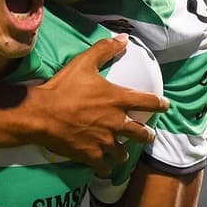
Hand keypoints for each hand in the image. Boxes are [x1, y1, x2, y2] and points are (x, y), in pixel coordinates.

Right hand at [30, 36, 166, 174]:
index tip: (164, 106)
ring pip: (123, 153)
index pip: (148, 102)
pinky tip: (105, 168)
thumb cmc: (63, 87)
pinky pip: (105, 167)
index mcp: (118, 100)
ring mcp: (105, 141)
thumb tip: (122, 38)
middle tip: (147, 135)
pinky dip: (106, 168)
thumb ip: (104, 50)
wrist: (41, 113)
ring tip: (122, 153)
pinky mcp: (91, 155)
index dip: (159, 104)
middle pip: (142, 133)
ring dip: (123, 152)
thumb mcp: (84, 63)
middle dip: (147, 135)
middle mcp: (116, 123)